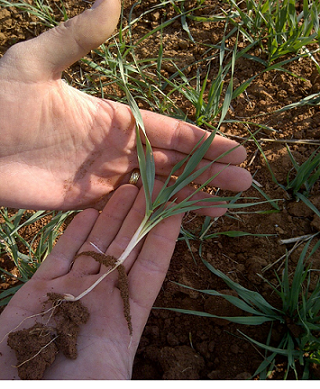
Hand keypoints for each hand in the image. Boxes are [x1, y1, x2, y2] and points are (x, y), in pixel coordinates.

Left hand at [0, 0, 250, 212]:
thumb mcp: (36, 63)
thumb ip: (78, 37)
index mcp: (113, 118)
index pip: (168, 130)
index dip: (203, 141)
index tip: (235, 150)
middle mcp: (116, 149)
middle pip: (173, 161)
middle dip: (209, 170)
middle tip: (244, 181)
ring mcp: (105, 178)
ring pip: (158, 187)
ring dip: (192, 194)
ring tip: (226, 202)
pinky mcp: (90, 203)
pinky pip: (132, 209)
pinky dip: (158, 214)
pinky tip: (182, 220)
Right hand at [0, 182, 182, 378]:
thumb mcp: (110, 379)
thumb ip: (131, 362)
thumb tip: (178, 381)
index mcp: (124, 316)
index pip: (151, 267)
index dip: (164, 238)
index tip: (176, 209)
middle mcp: (101, 297)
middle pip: (126, 248)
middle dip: (139, 217)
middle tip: (151, 186)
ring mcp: (71, 289)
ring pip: (96, 245)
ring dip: (112, 217)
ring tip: (126, 190)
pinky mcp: (41, 289)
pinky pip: (62, 254)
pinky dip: (75, 233)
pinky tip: (88, 213)